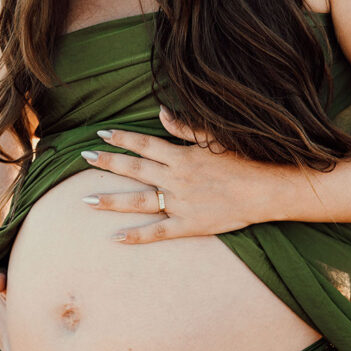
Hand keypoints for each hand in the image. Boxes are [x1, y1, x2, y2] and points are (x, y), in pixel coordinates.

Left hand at [80, 105, 289, 242]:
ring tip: (87, 200)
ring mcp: (180, 203)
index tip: (101, 134)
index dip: (121, 139)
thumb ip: (185, 127)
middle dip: (107, 163)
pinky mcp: (188, 225)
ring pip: (139, 201)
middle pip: (134, 169)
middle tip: (84, 157)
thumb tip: (161, 112)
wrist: (266, 190)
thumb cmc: (245, 161)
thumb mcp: (215, 138)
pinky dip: (136, 236)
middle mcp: (176, 179)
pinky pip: (158, 232)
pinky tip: (116, 238)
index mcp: (181, 156)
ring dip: (111, 200)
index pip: (144, 144)